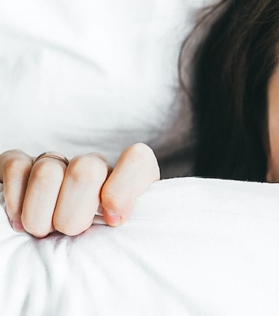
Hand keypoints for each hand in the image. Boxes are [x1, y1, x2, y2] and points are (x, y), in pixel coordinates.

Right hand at [0, 143, 159, 237]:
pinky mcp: (23, 165)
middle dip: (73, 214)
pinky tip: (20, 221)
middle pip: (86, 171)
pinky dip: (15, 200)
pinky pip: (16, 168)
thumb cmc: (101, 243)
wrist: (62, 243)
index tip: (113, 221)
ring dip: (41, 214)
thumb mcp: (125, 239)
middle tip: (71, 233)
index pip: (137, 160)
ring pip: (48, 172)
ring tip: (44, 232)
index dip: (123, 190)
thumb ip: (130, 229)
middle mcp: (95, 166)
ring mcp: (59, 163)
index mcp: (128, 179)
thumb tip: (114, 218)